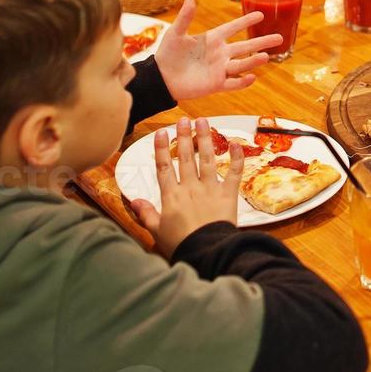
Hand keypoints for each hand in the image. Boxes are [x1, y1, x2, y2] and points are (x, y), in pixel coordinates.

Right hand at [132, 117, 243, 256]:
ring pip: (206, 158)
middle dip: (184, 137)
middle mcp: (190, 187)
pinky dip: (236, 157)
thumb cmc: (181, 244)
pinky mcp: (228, 194)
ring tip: (203, 121)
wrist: (207, 252)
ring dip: (204, 139)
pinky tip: (236, 143)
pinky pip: (233, 172)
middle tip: (184, 120)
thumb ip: (146, 214)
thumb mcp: (157, 231)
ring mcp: (210, 189)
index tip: (160, 132)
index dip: (161, 149)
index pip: (164, 168)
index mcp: (171, 196)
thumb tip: (134, 201)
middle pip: (185, 157)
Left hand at [153, 0, 280, 99]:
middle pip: (246, 47)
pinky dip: (242, 82)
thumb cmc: (168, 54)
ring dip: (254, 61)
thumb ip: (185, 18)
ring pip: (242, 64)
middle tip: (279, 38)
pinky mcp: (216, 84)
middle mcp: (220, 54)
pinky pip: (233, 83)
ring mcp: (220, 69)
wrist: (162, 78)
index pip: (233, 28)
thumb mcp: (176, 33)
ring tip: (266, 56)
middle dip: (262, 42)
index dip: (246, 21)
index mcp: (212, 39)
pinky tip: (252, 77)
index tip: (260, 14)